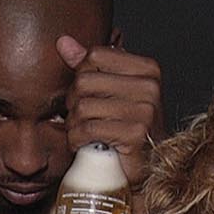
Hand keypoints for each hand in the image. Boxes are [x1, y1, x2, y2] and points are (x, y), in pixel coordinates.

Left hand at [57, 36, 164, 189]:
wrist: (148, 171)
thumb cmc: (129, 131)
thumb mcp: (113, 92)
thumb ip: (90, 66)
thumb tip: (63, 42)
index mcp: (148, 69)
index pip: (95, 54)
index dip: (81, 75)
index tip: (85, 96)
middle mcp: (150, 86)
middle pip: (85, 80)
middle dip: (73, 103)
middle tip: (78, 119)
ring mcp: (145, 111)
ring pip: (83, 106)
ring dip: (74, 124)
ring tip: (80, 133)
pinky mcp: (135, 135)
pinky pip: (88, 129)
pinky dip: (77, 139)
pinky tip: (82, 145)